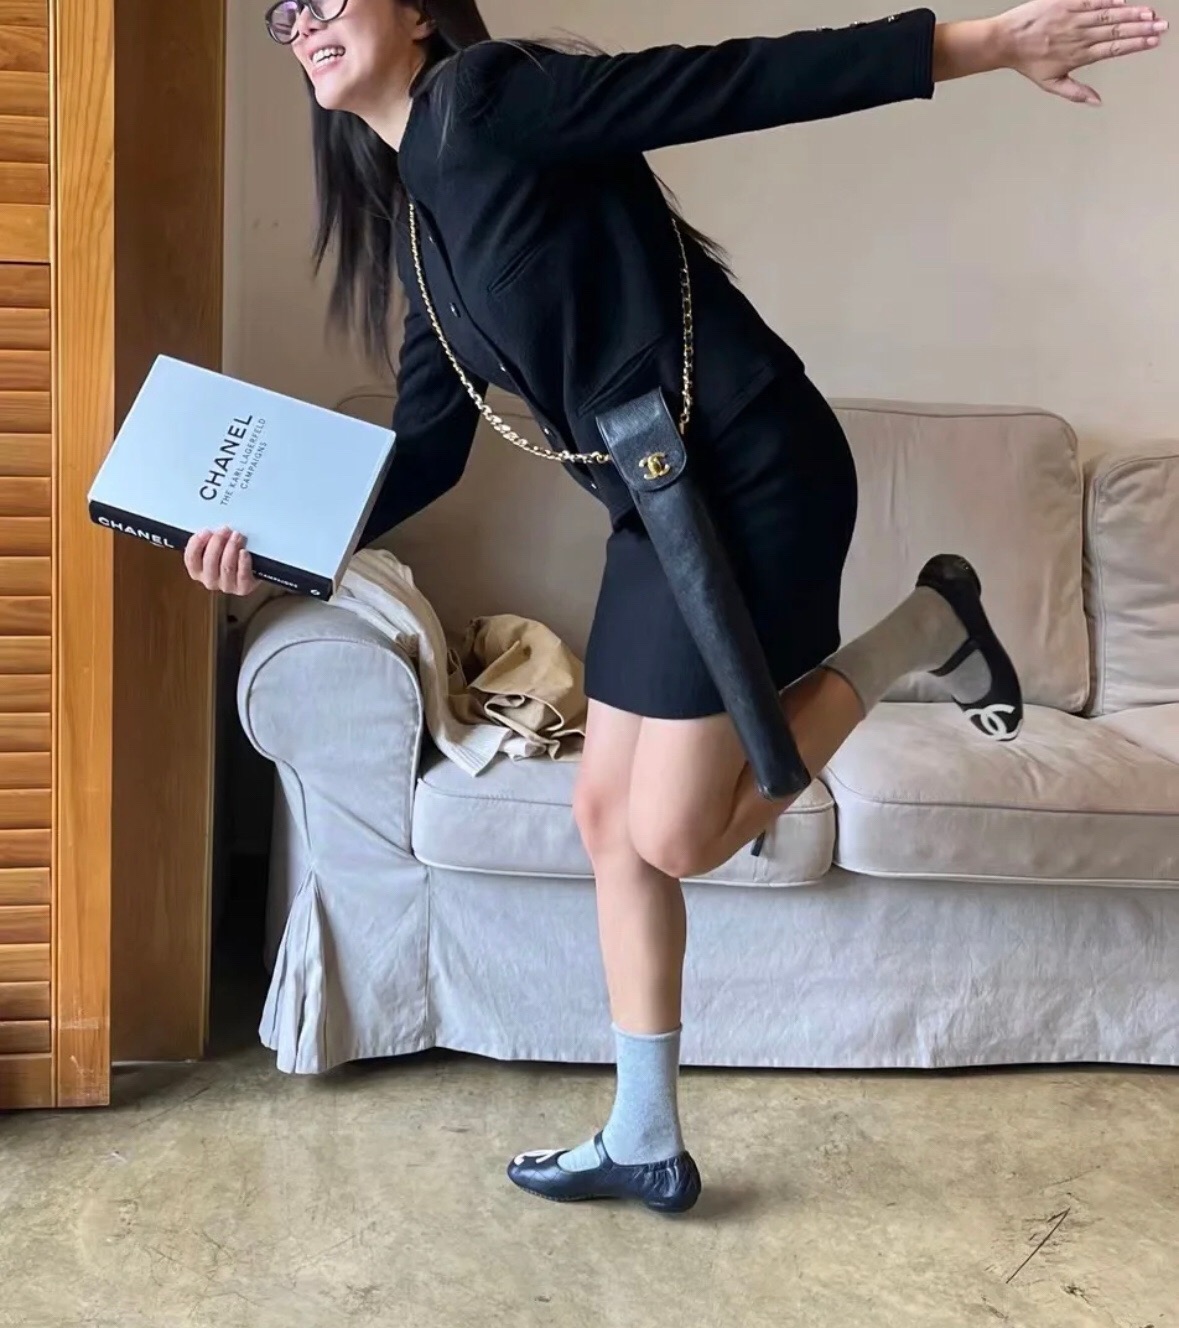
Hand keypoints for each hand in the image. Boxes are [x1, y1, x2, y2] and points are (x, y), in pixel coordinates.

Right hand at [184, 527, 260, 594]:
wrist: (252, 569)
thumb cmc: (231, 555)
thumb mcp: (216, 546)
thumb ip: (209, 539)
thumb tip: (211, 529)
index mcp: (198, 571)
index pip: (191, 559)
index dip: (197, 544)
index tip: (206, 531)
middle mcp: (210, 580)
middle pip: (209, 562)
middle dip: (217, 542)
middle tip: (224, 530)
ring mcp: (226, 586)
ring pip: (226, 567)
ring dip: (231, 548)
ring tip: (236, 537)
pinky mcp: (242, 588)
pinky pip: (242, 576)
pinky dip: (243, 562)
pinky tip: (244, 552)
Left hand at [996, 0, 1167, 102]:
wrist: (1006, 40)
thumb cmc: (1028, 62)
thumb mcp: (1050, 84)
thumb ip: (1076, 92)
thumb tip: (1098, 102)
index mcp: (1077, 56)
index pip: (1113, 49)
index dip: (1135, 46)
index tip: (1154, 43)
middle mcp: (1077, 37)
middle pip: (1115, 32)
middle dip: (1141, 30)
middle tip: (1163, 27)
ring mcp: (1072, 18)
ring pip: (1107, 15)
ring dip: (1131, 14)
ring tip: (1151, 14)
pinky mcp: (1065, 2)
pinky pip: (1092, 0)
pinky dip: (1110, 1)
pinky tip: (1126, 2)